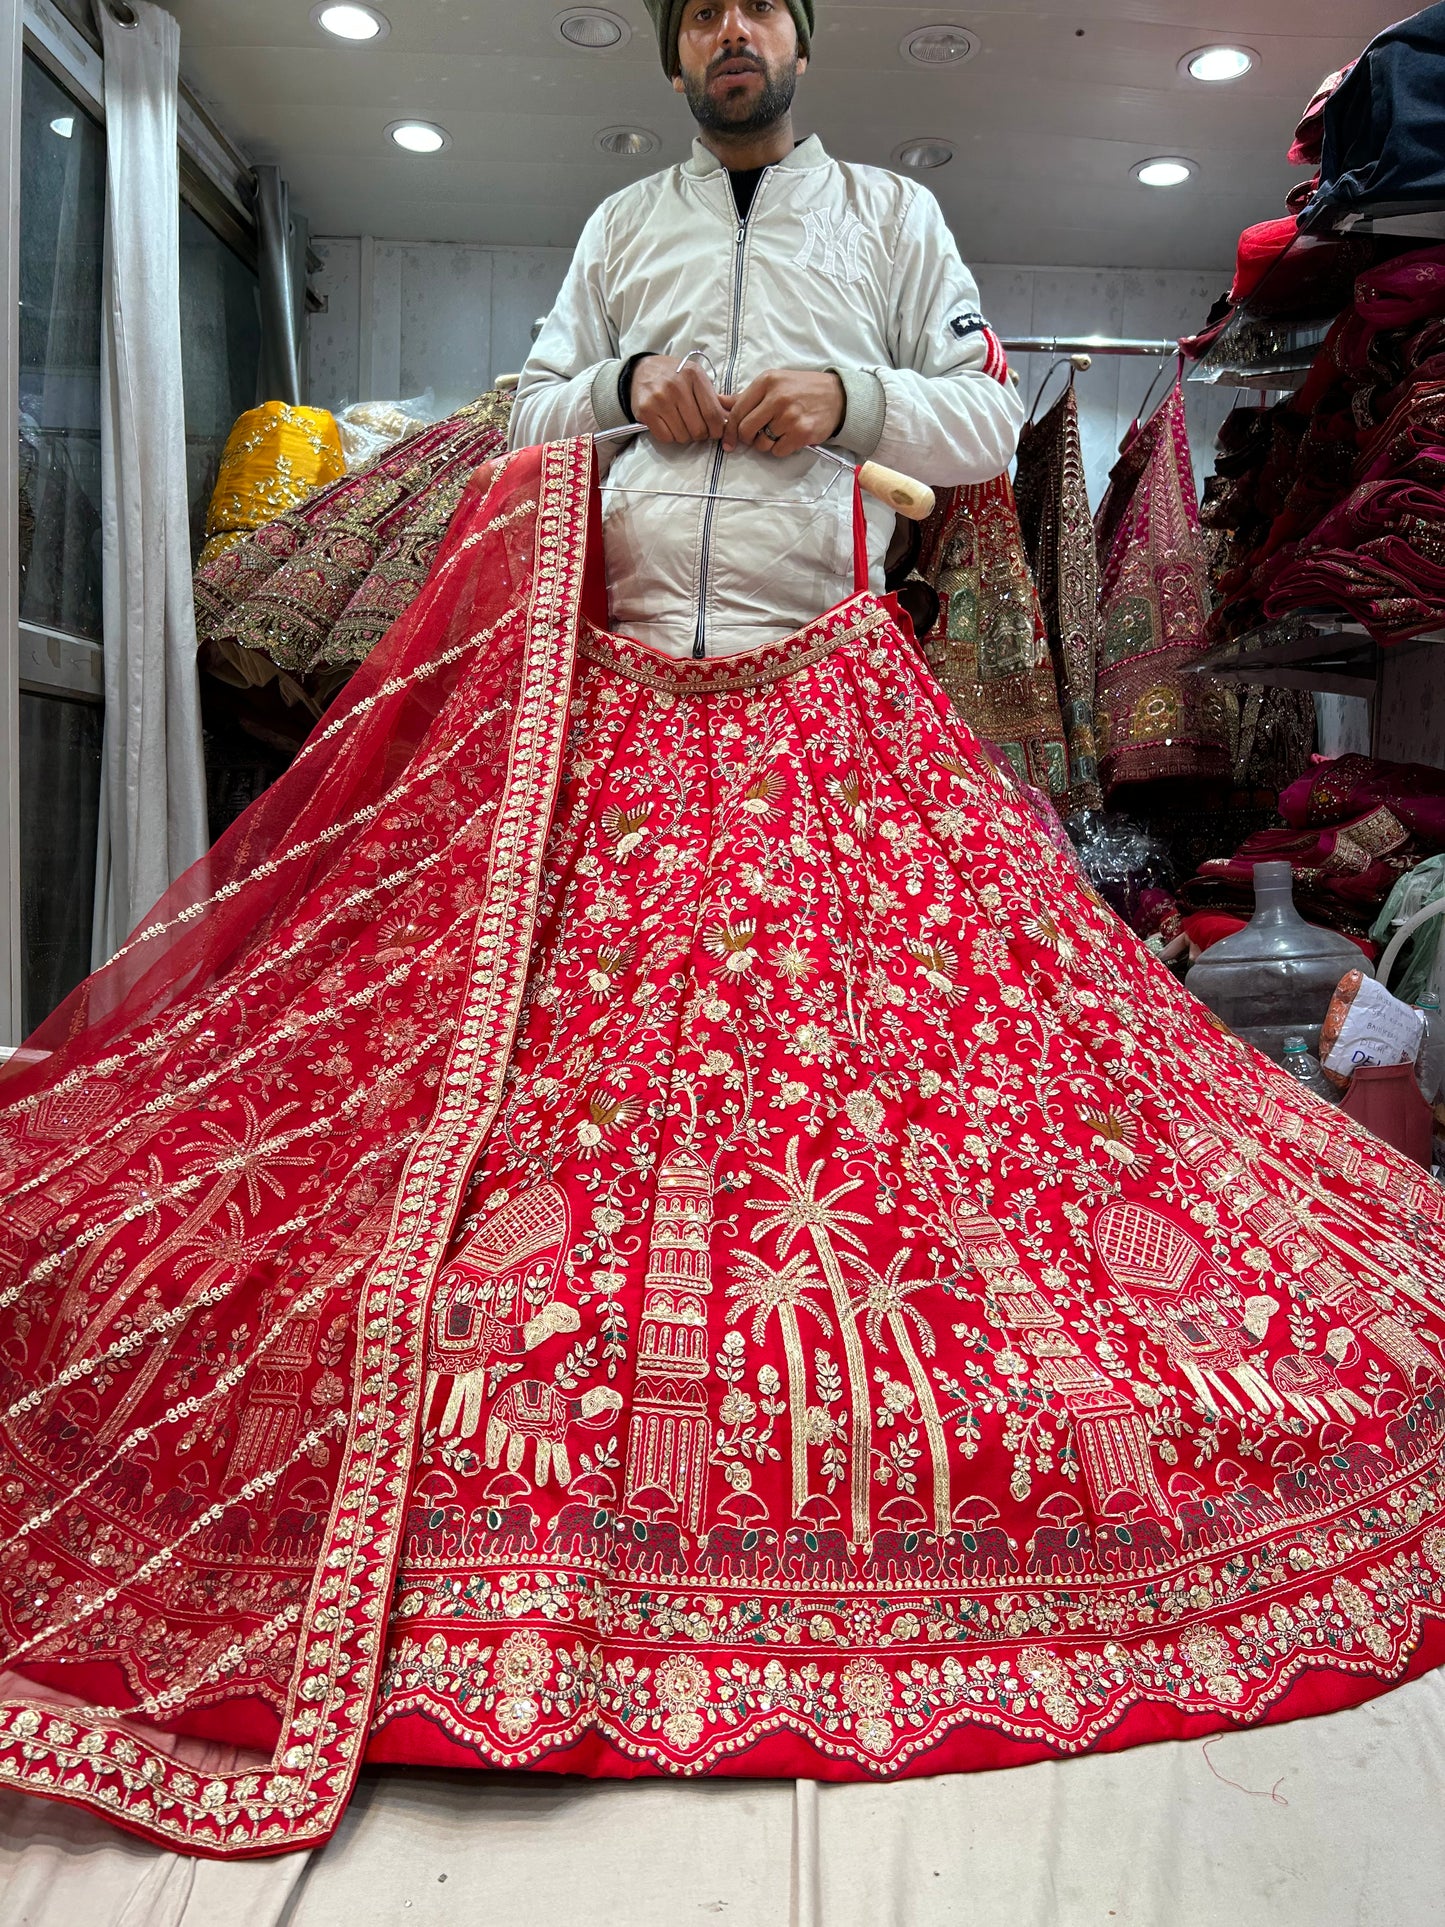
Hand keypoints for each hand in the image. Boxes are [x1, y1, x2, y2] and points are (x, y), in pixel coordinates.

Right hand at [629, 354, 728, 443]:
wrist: (642, 370)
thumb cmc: (675, 376)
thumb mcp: (697, 378)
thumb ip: (714, 398)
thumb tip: (731, 419)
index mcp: (694, 376)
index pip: (713, 414)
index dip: (717, 430)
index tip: (715, 432)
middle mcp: (677, 386)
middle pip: (699, 429)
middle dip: (700, 434)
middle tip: (696, 428)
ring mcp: (660, 399)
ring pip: (682, 436)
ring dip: (684, 435)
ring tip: (681, 423)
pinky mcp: (646, 411)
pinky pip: (666, 437)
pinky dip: (669, 436)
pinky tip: (668, 425)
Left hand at [723, 369, 845, 456]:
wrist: (837, 396)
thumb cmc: (801, 390)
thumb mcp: (773, 384)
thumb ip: (745, 396)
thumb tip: (718, 402)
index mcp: (767, 381)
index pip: (738, 411)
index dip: (729, 430)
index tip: (728, 440)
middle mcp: (777, 397)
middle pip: (746, 429)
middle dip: (747, 438)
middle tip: (755, 436)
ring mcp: (790, 416)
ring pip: (761, 443)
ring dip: (765, 443)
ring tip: (778, 432)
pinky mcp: (801, 433)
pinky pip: (778, 451)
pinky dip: (780, 448)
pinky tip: (789, 437)